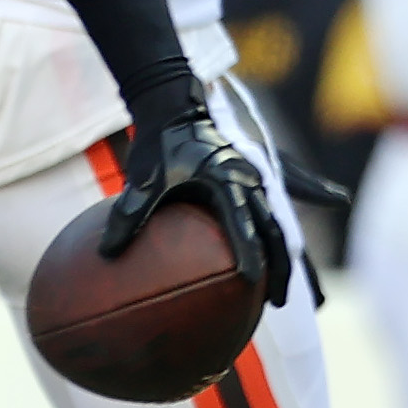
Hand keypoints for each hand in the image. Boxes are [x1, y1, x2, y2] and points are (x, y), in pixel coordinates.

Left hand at [96, 113, 293, 310]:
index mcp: (223, 180)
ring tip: (280, 291)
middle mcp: (247, 180)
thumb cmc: (158, 143)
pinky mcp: (251, 179)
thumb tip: (106, 252)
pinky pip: (276, 207)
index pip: (240, 224)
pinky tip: (301, 237)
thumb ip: (128, 213)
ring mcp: (253, 179)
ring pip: (279, 223)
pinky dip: (289, 226)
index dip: (248, 254)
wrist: (173, 106)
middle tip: (278, 302)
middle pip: (273, 230)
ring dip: (284, 256)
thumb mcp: (142, 177)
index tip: (251, 282)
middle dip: (279, 268)